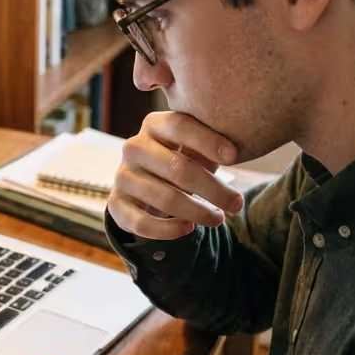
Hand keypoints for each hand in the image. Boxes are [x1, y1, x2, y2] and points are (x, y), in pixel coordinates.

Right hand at [108, 111, 245, 239]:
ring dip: (196, 212)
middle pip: (177, 168)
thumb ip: (212, 143)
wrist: (145, 181)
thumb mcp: (194, 146)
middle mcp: (133, 147)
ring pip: (162, 198)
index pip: (180, 126)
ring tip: (218, 219)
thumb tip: (239, 151)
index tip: (235, 157)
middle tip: (237, 204)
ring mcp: (122, 176)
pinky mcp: (116, 204)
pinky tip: (188, 229)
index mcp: (154, 124)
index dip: (208, 141)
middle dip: (212, 189)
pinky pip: (140, 223)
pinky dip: (167, 230)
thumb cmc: (181, 157)